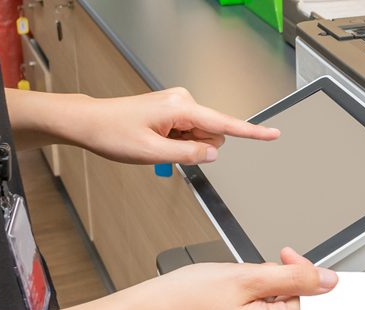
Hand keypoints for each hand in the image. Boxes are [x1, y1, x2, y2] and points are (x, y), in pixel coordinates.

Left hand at [77, 87, 278, 164]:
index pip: (225, 124)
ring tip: (158, 143)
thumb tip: (213, 153)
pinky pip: (189, 133)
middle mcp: (184, 101)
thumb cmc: (113, 133)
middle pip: (213, 134)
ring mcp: (179, 105)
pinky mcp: (174, 110)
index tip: (273, 134)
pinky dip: (178, 142)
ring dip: (185, 146)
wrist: (90, 122)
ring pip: (201, 136)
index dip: (252, 132)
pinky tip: (157, 139)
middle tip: (166, 149)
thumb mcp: (153, 153)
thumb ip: (189, 155)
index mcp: (181, 107)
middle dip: (197, 148)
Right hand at [120, 247, 335, 309]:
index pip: (309, 302)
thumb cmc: (184, 299)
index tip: (288, 259)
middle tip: (250, 270)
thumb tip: (326, 281)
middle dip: (278, 281)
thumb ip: (294, 278)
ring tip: (232, 283)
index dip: (302, 275)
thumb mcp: (247, 277)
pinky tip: (228, 295)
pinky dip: (249, 302)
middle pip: (292, 306)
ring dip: (262, 289)